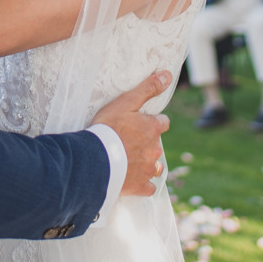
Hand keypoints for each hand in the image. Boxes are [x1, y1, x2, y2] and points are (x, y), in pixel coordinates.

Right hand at [92, 70, 171, 196]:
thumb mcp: (126, 102)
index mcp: (153, 129)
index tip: (141, 122)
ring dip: (148, 163)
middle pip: (157, 144)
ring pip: (155, 166)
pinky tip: (133, 180)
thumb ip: (148, 88)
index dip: (153, 121)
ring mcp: (148, 170)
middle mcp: (155, 150)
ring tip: (131, 160)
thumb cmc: (108, 128)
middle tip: (128, 140)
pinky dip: (143, 184)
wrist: (94, 160)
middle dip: (147, 142)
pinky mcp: (139, 186)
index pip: (163, 122)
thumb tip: (168, 74)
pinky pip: (148, 187)